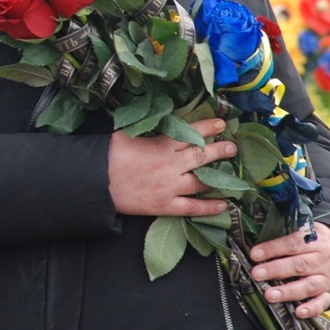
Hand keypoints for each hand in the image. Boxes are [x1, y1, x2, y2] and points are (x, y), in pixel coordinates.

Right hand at [107, 117, 235, 217]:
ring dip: (220, 177)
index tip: (221, 123)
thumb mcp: (128, 133)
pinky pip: (192, 207)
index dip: (208, 127)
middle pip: (202, 156)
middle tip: (233, 147)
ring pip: (201, 181)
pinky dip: (208, 207)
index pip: (191, 133)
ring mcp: (169, 186)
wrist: (96, 181)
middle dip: (220, 150)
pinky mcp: (164, 205)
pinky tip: (223, 205)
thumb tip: (159, 122)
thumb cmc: (108, 155)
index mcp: (161, 145)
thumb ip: (147, 130)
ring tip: (232, 173)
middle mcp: (170, 165)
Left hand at [249, 222, 329, 319]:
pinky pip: (323, 302)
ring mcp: (327, 277)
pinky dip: (312, 308)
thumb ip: (281, 235)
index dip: (272, 249)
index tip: (254, 254)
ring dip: (288, 292)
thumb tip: (254, 242)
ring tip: (269, 296)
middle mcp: (322, 258)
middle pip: (299, 265)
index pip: (292, 243)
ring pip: (308, 285)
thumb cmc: (306, 239)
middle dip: (275, 270)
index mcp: (314, 239)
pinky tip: (298, 312)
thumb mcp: (299, 229)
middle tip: (256, 275)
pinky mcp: (329, 292)